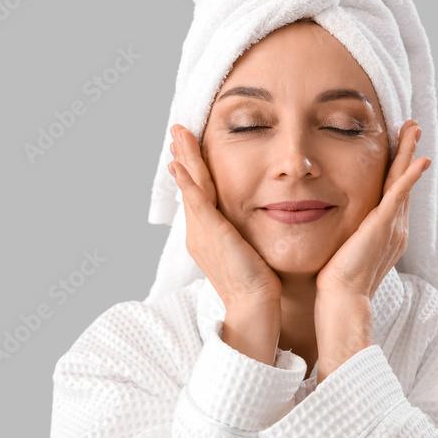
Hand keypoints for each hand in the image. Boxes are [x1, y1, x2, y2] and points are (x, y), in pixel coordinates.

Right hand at [168, 124, 282, 310]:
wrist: (254, 306)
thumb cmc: (259, 283)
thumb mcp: (250, 248)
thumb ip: (247, 231)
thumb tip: (260, 216)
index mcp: (207, 234)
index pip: (199, 193)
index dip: (193, 168)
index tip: (188, 147)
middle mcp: (199, 232)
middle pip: (190, 185)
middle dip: (183, 155)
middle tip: (176, 130)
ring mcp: (202, 233)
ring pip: (191, 187)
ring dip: (183, 158)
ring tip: (177, 134)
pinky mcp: (210, 234)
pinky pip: (196, 202)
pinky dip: (186, 183)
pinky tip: (179, 166)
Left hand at [312, 119, 429, 382]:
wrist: (341, 304)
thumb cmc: (334, 285)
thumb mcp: (340, 250)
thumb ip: (342, 235)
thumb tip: (322, 222)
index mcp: (384, 233)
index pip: (392, 193)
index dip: (396, 170)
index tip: (397, 148)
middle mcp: (394, 228)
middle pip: (403, 182)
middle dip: (407, 153)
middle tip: (412, 128)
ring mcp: (391, 227)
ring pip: (403, 182)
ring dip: (409, 154)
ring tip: (414, 129)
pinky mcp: (383, 227)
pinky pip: (399, 195)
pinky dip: (410, 176)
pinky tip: (419, 159)